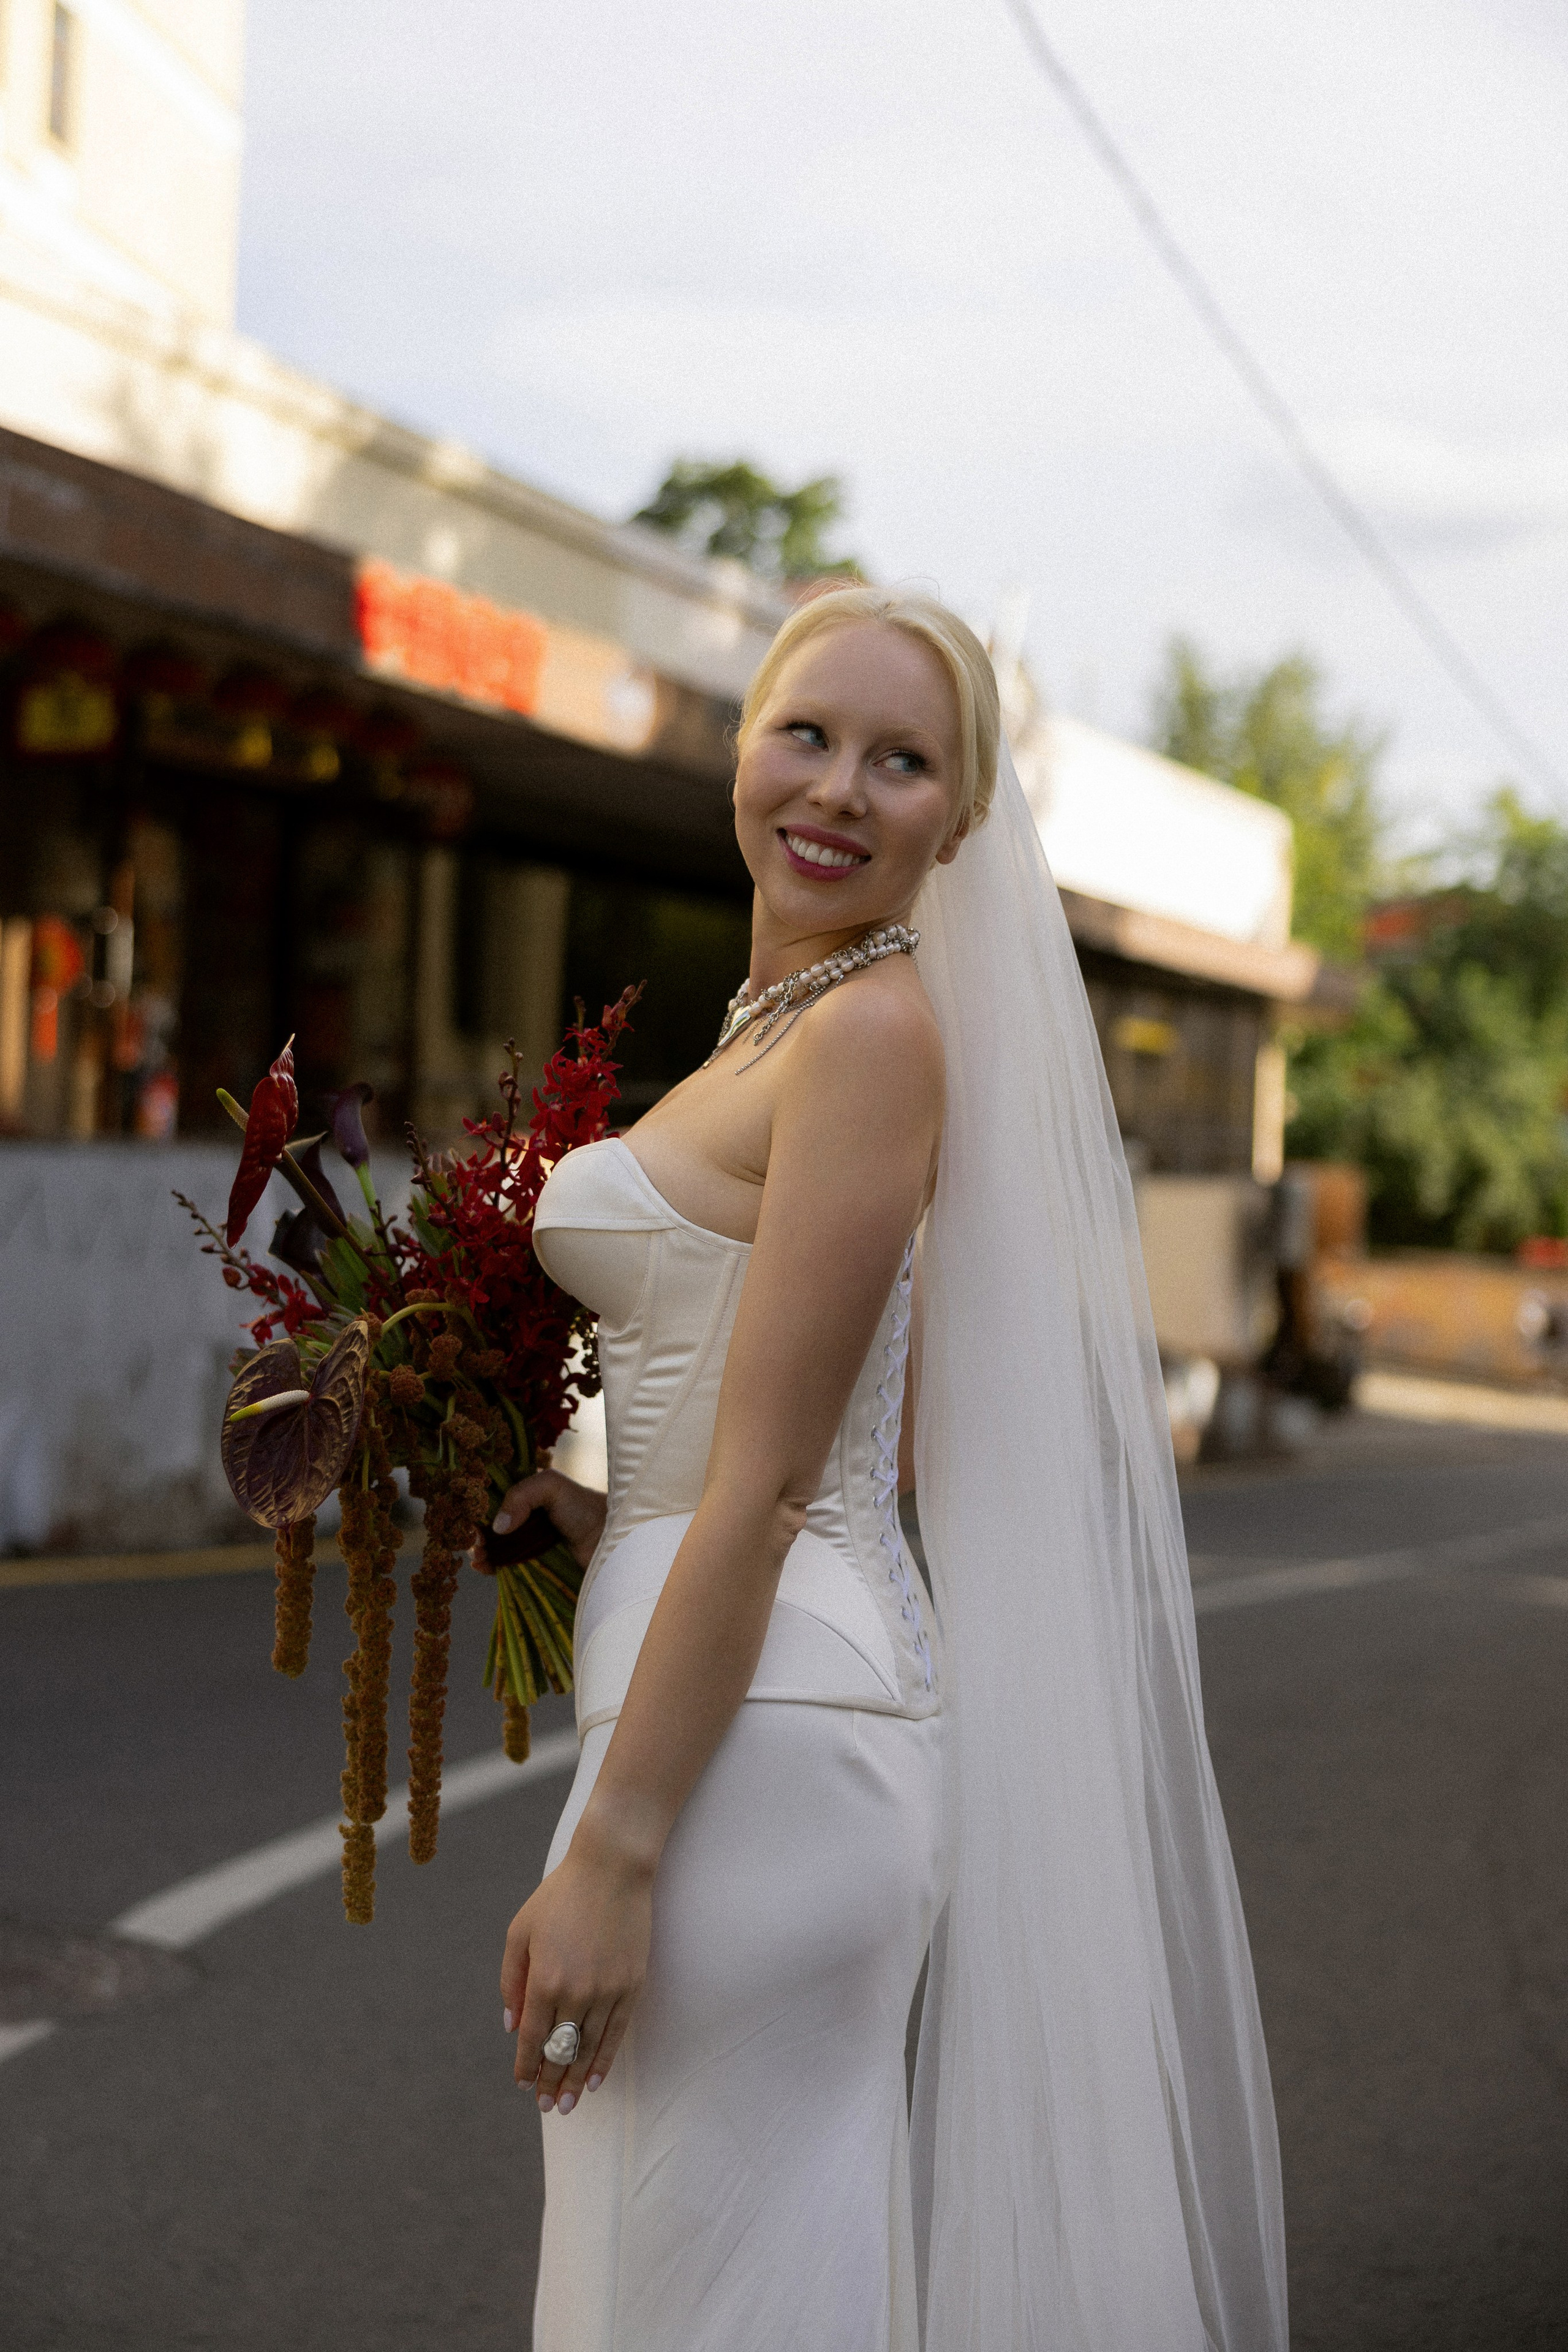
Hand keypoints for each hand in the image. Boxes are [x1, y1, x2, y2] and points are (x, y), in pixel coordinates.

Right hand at [471, 1466, 606, 1574]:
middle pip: (492, 1526)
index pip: (494, 1500)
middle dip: (477, 1534)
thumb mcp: (551, 1486)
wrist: (611, 1541)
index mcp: (529, 1496)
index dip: (479, 1510)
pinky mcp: (536, 1566)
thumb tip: (498, 1527)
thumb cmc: (584, 1508)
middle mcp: (527, 1518)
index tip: (469, 1520)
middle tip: (475, 1543)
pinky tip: (484, 1567)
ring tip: (478, 1557)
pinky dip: (493, 1567)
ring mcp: (531, 1543)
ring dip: (481, 1552)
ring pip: (497, 1548)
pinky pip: (508, 1567)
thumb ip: (520, 1495)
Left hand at [500, 1831, 652, 2113]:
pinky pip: (616, 2034)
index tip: (522, 2084)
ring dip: (577, 2080)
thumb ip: (511, 1981)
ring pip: (589, 2049)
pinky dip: (605, 2060)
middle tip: (546, 2106)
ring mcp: (607, 1991)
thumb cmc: (559, 1897)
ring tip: (568, 2104)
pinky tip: (596, 2080)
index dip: (526, 2066)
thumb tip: (512, 2026)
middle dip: (551, 2082)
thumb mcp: (521, 1932)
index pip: (532, 2039)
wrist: (612, 1869)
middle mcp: (575, 1992)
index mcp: (544, 1980)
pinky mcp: (632, 1985)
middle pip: (561, 2051)